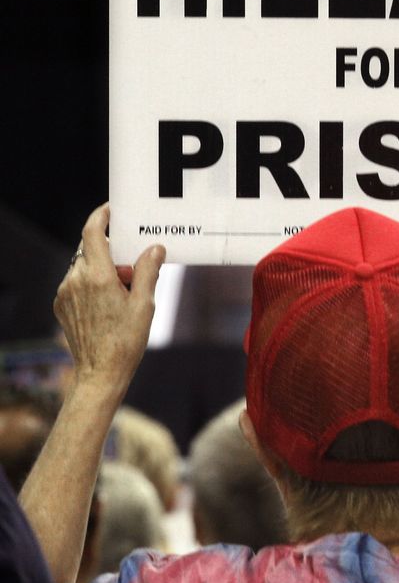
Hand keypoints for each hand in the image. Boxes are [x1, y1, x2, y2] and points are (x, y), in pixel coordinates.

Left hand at [54, 204, 165, 394]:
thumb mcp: (145, 304)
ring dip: (100, 268)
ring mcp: (65, 292)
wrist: (99, 373)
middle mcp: (77, 280)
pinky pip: (75, 281)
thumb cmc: (125, 341)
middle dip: (110, 251)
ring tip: (120, 290)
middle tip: (129, 267)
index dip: (101, 216)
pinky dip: (90, 282)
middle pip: (90, 249)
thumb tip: (154, 248)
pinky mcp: (61, 304)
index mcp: (98, 277)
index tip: (111, 210)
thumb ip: (148, 270)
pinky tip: (106, 301)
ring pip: (82, 265)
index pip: (92, 233)